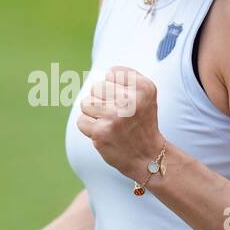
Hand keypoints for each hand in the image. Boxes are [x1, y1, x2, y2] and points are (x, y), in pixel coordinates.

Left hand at [76, 65, 164, 182]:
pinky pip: (81, 120)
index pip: (112, 73)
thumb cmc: (142, 121)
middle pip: (97, 87)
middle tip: (115, 114)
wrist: (148, 156)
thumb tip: (102, 74)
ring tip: (108, 122)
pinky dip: (88, 127)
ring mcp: (115, 116)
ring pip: (86, 102)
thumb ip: (127, 78)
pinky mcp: (101, 132)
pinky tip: (103, 132)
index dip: (114, 86)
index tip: (125, 100)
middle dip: (101, 99)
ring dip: (93, 113)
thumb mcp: (146, 95)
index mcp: (144, 88)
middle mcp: (131, 100)